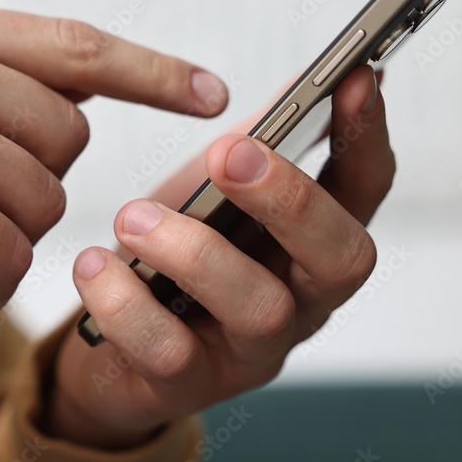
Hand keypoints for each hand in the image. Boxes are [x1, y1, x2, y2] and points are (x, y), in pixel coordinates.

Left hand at [47, 66, 393, 447]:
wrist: (108, 344)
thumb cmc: (171, 260)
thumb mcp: (211, 194)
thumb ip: (256, 144)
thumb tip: (305, 79)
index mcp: (309, 245)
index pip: (363, 191)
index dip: (368, 136)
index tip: (357, 77)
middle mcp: (299, 302)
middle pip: (339, 259)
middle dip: (290, 200)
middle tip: (228, 154)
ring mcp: (248, 350)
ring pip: (259, 309)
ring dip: (194, 253)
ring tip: (132, 216)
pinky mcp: (187, 385)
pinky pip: (168, 353)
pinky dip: (127, 304)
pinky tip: (94, 265)